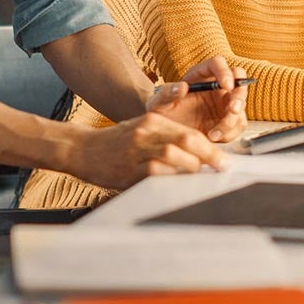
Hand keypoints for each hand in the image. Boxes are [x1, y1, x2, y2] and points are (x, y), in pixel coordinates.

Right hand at [68, 112, 228, 190]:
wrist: (81, 149)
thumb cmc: (114, 143)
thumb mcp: (141, 131)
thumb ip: (165, 139)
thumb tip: (197, 156)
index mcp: (153, 120)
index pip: (190, 132)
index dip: (210, 147)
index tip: (222, 159)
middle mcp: (147, 131)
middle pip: (187, 140)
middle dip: (209, 156)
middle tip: (221, 168)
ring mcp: (137, 148)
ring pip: (175, 155)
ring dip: (192, 167)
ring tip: (199, 177)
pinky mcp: (129, 167)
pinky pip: (157, 171)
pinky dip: (171, 177)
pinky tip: (178, 183)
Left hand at [145, 56, 247, 141]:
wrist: (166, 138)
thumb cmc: (162, 115)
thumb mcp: (157, 104)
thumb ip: (166, 93)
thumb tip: (182, 87)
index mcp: (200, 75)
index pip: (218, 63)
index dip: (225, 72)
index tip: (225, 85)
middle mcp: (216, 86)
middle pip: (239, 79)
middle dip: (239, 94)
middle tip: (232, 109)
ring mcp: (224, 103)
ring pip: (241, 104)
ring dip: (233, 119)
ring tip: (214, 133)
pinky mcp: (228, 120)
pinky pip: (238, 124)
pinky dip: (229, 133)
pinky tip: (213, 137)